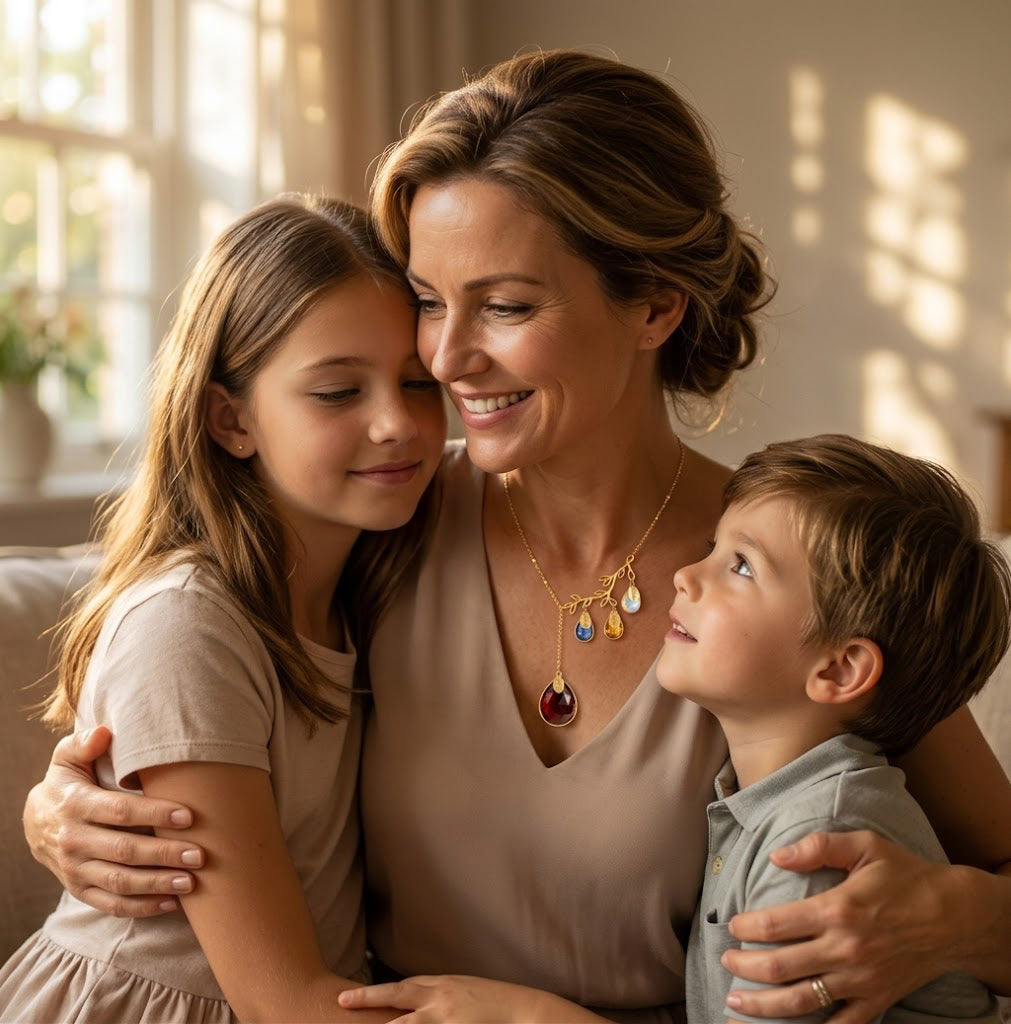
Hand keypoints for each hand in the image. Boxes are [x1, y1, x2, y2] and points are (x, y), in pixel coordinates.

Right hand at [23, 726, 204, 916]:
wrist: (34, 821)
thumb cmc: (66, 782)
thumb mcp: (67, 758)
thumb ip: (85, 743)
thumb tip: (105, 733)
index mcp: (75, 805)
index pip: (120, 811)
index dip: (155, 813)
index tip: (189, 816)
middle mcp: (73, 841)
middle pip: (124, 851)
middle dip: (165, 854)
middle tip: (200, 855)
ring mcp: (75, 870)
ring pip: (119, 882)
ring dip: (157, 884)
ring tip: (191, 882)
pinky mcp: (80, 890)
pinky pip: (111, 904)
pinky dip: (141, 907)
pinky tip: (171, 902)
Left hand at [338, 975, 608, 1022]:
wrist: (528, 1012)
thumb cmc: (499, 1003)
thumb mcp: (468, 991)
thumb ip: (444, 994)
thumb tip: (425, 1000)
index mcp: (444, 986)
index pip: (402, 988)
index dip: (375, 992)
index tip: (349, 996)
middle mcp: (440, 998)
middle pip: (397, 997)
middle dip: (368, 999)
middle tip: (341, 1001)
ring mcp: (446, 1019)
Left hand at [722, 830, 960, 1023]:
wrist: (957, 916)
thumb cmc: (906, 876)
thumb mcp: (865, 846)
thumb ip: (818, 847)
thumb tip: (777, 855)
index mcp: (837, 910)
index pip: (775, 924)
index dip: (746, 928)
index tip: (732, 926)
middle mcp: (845, 949)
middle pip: (779, 967)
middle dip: (745, 966)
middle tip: (727, 960)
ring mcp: (861, 980)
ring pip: (801, 1001)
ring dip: (764, 1006)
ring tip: (737, 1002)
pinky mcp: (877, 1000)